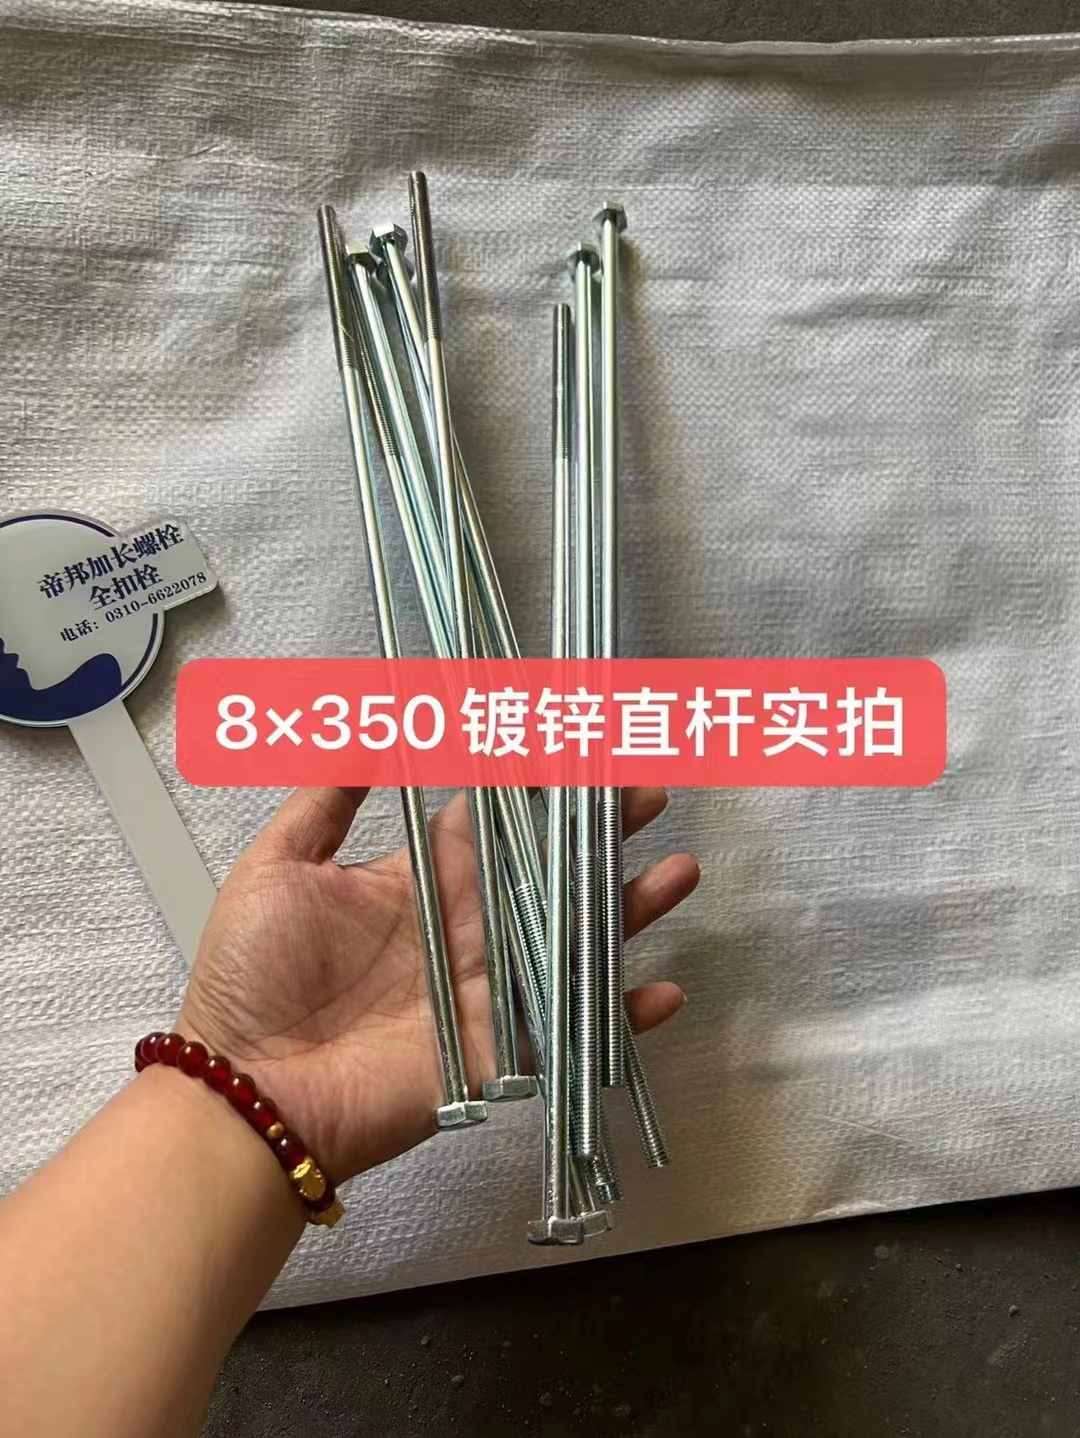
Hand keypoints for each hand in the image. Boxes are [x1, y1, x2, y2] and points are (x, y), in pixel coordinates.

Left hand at [180, 786, 696, 1182]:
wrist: (247, 1087)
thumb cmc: (252, 977)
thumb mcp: (276, 868)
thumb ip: (324, 800)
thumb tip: (365, 728)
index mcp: (416, 882)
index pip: (490, 822)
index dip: (534, 787)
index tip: (578, 747)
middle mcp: (463, 929)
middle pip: (548, 872)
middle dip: (600, 832)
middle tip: (649, 794)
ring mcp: (487, 990)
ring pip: (574, 940)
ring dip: (630, 909)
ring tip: (681, 871)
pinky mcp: (498, 1050)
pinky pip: (572, 1029)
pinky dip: (623, 1015)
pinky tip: (667, 990)